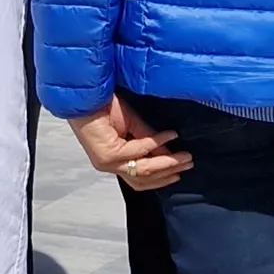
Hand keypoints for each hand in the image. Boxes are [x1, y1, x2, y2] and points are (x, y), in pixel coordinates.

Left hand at [72, 97, 191, 190]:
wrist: (86, 95)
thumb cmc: (103, 106)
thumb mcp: (132, 124)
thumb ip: (149, 139)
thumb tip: (169, 152)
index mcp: (114, 161)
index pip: (141, 177)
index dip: (163, 174)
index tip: (181, 166)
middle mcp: (110, 165)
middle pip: (144, 178)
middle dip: (169, 171)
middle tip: (187, 163)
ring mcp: (107, 162)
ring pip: (142, 170)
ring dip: (166, 164)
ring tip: (183, 157)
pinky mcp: (107, 155)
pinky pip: (138, 152)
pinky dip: (156, 144)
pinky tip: (168, 137)